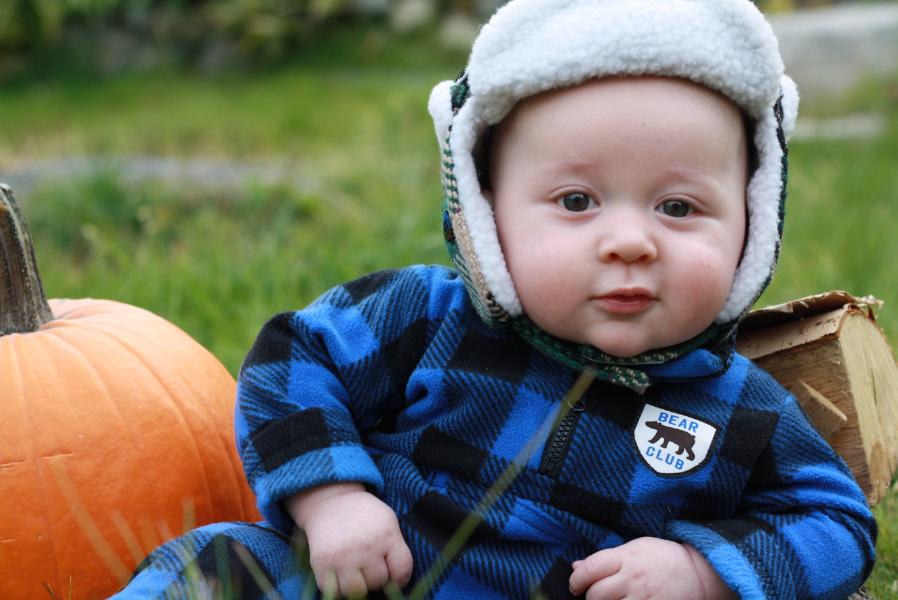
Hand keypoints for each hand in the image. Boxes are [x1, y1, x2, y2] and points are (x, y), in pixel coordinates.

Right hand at [287, 483, 413, 597]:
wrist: (330, 501)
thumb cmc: (364, 515)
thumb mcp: (387, 521)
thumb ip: (396, 549)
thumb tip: (397, 583)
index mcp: (387, 534)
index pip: (402, 570)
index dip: (400, 578)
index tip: (393, 575)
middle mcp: (366, 546)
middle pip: (378, 582)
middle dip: (374, 577)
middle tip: (367, 564)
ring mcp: (343, 556)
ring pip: (356, 592)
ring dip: (357, 585)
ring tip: (355, 571)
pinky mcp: (322, 563)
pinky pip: (333, 592)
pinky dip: (337, 588)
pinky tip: (340, 573)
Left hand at [568, 537, 735, 599]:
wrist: (698, 574)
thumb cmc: (661, 558)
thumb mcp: (633, 549)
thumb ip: (604, 559)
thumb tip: (576, 567)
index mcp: (626, 558)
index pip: (590, 569)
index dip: (577, 579)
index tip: (576, 585)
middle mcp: (633, 579)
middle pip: (596, 594)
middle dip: (591, 598)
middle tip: (596, 596)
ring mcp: (644, 598)